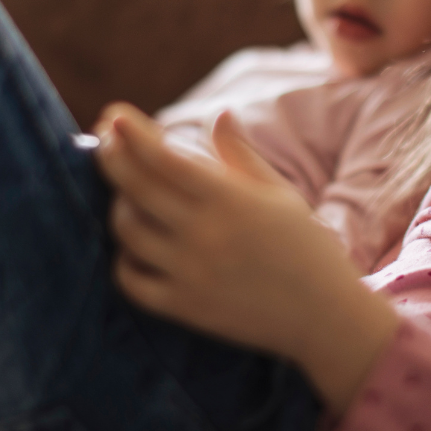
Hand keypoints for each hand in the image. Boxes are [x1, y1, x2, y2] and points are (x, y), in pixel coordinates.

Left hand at [93, 103, 397, 413]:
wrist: (325, 316)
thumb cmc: (307, 247)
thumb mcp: (280, 194)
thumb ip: (241, 154)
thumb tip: (218, 114)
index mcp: (231, 200)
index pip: (164, 158)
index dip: (132, 133)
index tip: (115, 113)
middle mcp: (204, 234)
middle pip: (134, 188)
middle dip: (112, 156)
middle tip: (106, 141)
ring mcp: (190, 273)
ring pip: (126, 231)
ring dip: (119, 204)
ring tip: (129, 192)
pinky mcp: (184, 308)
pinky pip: (130, 280)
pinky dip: (124, 258)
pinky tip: (135, 244)